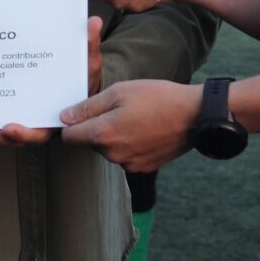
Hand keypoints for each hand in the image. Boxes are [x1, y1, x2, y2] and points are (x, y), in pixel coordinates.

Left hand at [0, 18, 103, 146]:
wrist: (73, 82)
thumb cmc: (80, 77)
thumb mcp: (87, 63)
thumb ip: (88, 46)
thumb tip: (92, 22)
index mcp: (52, 117)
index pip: (39, 130)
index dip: (24, 132)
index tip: (10, 127)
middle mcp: (33, 122)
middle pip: (13, 136)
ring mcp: (18, 118)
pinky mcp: (5, 110)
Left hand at [59, 79, 202, 172]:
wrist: (195, 116)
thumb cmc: (158, 98)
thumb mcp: (119, 92)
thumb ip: (88, 107)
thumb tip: (64, 117)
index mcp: (103, 135)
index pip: (68, 137)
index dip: (71, 124)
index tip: (81, 112)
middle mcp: (113, 155)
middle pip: (90, 142)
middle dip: (97, 127)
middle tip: (119, 108)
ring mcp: (129, 164)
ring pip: (109, 149)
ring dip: (114, 136)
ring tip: (136, 117)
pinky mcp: (144, 168)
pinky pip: (126, 156)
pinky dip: (130, 144)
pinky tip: (146, 129)